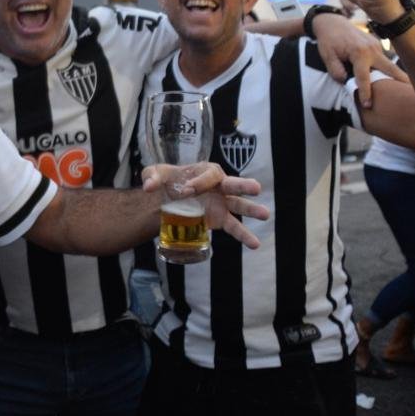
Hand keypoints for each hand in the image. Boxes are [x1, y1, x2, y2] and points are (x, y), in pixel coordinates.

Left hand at [141, 162, 269, 249]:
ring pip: (238, 205)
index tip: (185, 191)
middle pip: (232, 184)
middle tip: (256, 188)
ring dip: (251, 210)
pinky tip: (254, 244)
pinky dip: (244, 236)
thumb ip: (151, 175)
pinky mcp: (220, 219)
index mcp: (205, 171)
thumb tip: (149, 186)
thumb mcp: (155, 173)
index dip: (199, 183)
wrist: (166, 200)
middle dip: (242, 186)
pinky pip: (234, 227)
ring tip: (265, 214)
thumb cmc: (166, 182)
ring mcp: (221, 203)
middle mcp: (218, 186)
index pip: (209, 175)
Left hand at [309, 13, 407, 106]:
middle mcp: (372, 50)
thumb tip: (346, 82)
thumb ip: (336, 70)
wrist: (332, 22)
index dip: (366, 92)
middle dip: (401, 82)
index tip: (368, 105)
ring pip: (389, 65)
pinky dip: (387, 70)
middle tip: (410, 95)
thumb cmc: (328, 40)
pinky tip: (391, 80)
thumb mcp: (327, 55)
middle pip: (390, 69)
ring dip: (397, 76)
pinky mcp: (377, 45)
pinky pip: (383, 60)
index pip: (364, 77)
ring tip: (407, 90)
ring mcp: (377, 47)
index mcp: (359, 52)